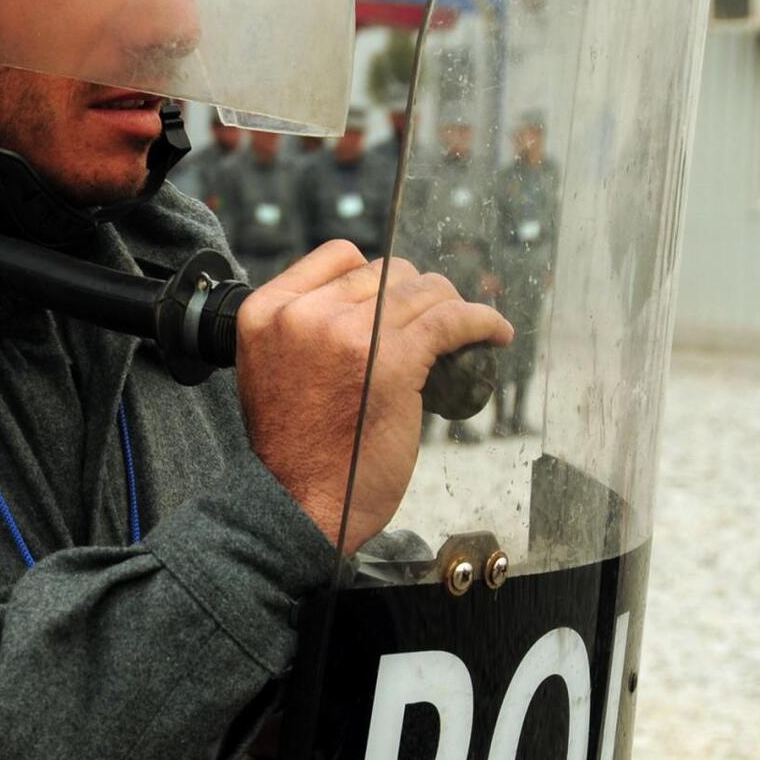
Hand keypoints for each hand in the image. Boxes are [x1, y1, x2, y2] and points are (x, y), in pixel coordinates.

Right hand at [234, 242, 512, 550]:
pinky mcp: (392, 360)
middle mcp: (302, 314)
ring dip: (451, 306)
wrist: (296, 504)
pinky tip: (495, 333)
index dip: (375, 276)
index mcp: (265, 312)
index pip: (338, 256)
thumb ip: (303, 330)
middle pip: (385, 270)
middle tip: (434, 325)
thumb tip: (366, 307)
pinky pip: (452, 320)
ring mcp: (347, 333)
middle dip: (416, 294)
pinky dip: (482, 321)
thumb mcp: (271, 369)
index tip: (395, 301)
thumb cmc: (292, 452)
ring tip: (468, 329)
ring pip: (421, 290)